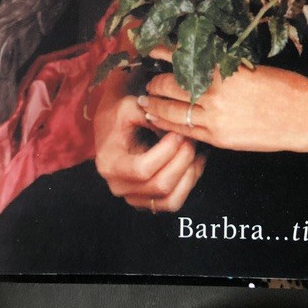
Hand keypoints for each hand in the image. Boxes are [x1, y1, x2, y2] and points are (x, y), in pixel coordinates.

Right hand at [93, 69, 205, 211]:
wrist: (110, 127)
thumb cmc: (119, 115)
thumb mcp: (129, 106)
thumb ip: (150, 113)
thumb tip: (175, 125)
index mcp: (111, 163)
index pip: (142, 168)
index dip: (166, 151)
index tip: (178, 132)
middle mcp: (119, 186)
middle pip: (161, 185)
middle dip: (183, 160)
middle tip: (191, 138)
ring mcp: (134, 198)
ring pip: (171, 200)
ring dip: (190, 174)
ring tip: (197, 150)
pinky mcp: (147, 201)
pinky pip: (174, 201)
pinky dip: (190, 183)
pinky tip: (196, 162)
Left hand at [138, 47, 307, 152]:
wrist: (304, 116)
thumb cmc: (285, 86)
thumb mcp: (251, 68)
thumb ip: (224, 69)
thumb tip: (202, 66)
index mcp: (223, 70)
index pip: (183, 59)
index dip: (163, 54)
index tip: (150, 49)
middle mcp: (215, 94)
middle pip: (172, 87)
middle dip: (155, 83)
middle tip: (147, 80)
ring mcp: (215, 119)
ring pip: (173, 112)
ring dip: (156, 106)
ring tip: (146, 102)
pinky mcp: (219, 139)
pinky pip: (186, 132)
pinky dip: (170, 126)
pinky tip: (161, 123)